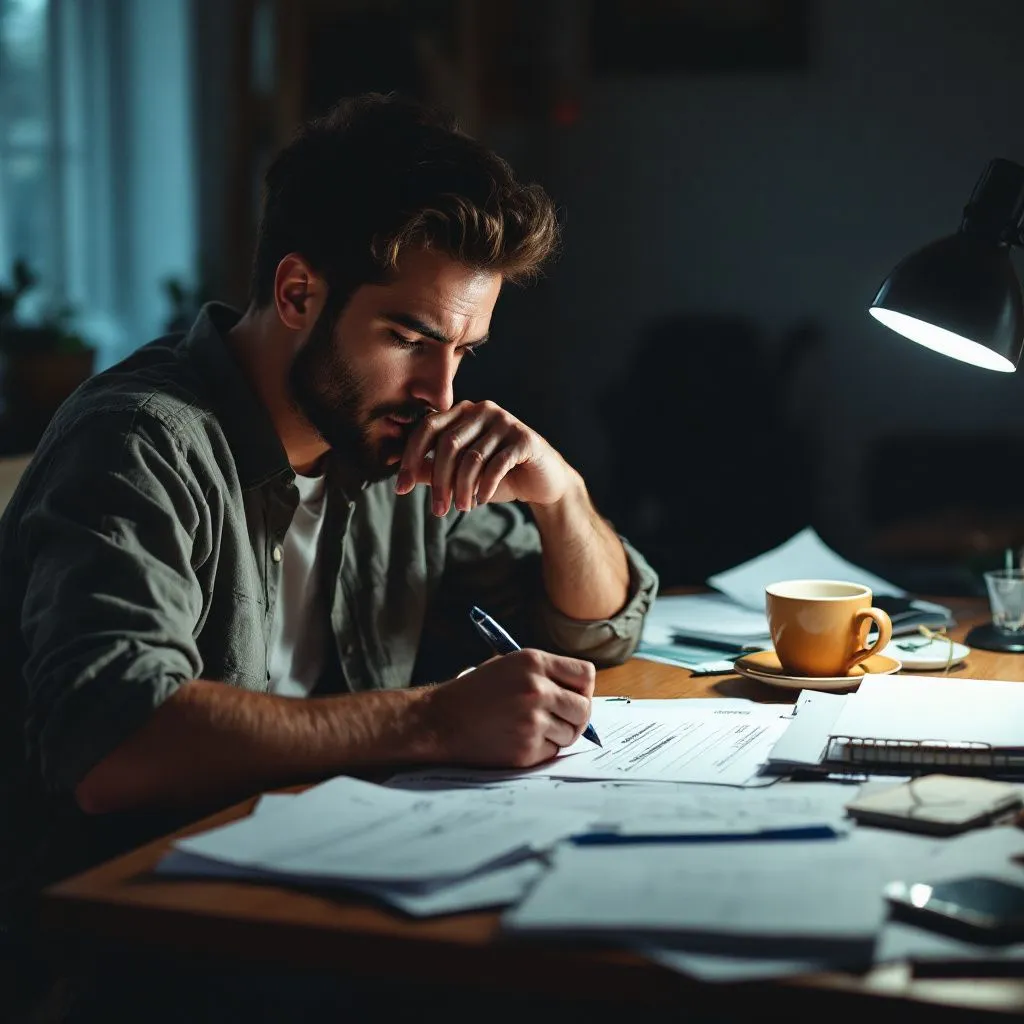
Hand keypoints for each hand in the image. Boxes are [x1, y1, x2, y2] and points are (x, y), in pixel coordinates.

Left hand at [394, 400, 576, 514]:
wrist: (542, 482)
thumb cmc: (497, 476)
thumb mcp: (460, 474)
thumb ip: (432, 470)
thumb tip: (403, 474)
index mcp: (462, 412)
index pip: (427, 428)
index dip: (410, 458)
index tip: (401, 488)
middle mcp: (482, 410)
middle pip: (448, 444)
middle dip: (439, 481)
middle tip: (438, 509)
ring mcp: (505, 422)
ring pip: (471, 458)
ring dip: (463, 488)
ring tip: (462, 508)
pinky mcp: (524, 439)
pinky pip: (496, 464)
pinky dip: (486, 486)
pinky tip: (481, 501)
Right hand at [422, 649, 595, 767]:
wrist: (440, 720)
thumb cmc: (474, 692)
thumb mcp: (508, 665)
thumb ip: (544, 674)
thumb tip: (580, 694)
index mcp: (533, 661)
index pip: (585, 674)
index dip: (582, 688)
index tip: (574, 695)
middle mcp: (537, 689)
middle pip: (584, 707)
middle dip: (577, 716)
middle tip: (561, 719)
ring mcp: (532, 720)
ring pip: (571, 733)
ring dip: (558, 734)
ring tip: (530, 728)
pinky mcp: (526, 749)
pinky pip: (552, 752)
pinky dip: (542, 749)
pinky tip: (518, 739)